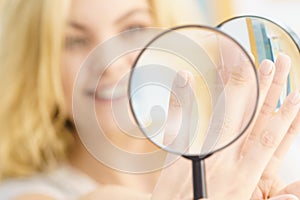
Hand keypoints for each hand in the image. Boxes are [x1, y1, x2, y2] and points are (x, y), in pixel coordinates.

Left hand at [152, 54, 299, 199]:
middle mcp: (225, 160)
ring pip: (223, 115)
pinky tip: (184, 76)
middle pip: (250, 118)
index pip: (269, 138)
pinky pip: (179, 122)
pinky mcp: (178, 153)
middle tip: (275, 62)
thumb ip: (262, 189)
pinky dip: (182, 99)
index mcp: (245, 175)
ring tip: (248, 63)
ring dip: (236, 88)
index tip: (294, 94)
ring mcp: (200, 154)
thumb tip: (289, 190)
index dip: (284, 115)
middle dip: (265, 89)